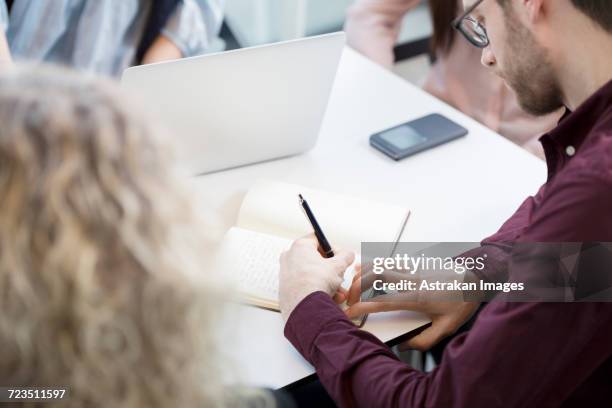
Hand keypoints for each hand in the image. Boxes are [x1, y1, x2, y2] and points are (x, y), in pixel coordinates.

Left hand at [279, 234, 354, 320]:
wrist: (304, 307)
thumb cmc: (316, 283)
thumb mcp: (338, 266)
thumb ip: (345, 256)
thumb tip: (348, 254)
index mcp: (300, 246)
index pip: (317, 239)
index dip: (331, 247)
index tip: (339, 256)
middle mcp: (289, 257)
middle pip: (315, 259)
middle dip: (330, 269)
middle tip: (339, 275)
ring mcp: (286, 273)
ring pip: (311, 274)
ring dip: (327, 282)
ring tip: (339, 292)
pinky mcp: (286, 288)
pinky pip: (305, 285)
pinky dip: (317, 290)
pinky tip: (329, 298)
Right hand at [345, 265, 479, 350]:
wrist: (478, 277)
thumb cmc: (464, 301)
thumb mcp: (447, 327)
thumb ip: (424, 340)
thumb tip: (404, 345)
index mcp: (417, 297)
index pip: (382, 302)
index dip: (363, 307)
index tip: (351, 313)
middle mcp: (412, 280)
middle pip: (375, 275)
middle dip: (357, 285)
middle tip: (350, 297)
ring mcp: (413, 269)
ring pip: (381, 263)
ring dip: (364, 271)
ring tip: (354, 283)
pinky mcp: (416, 264)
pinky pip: (391, 260)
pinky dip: (376, 263)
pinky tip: (368, 268)